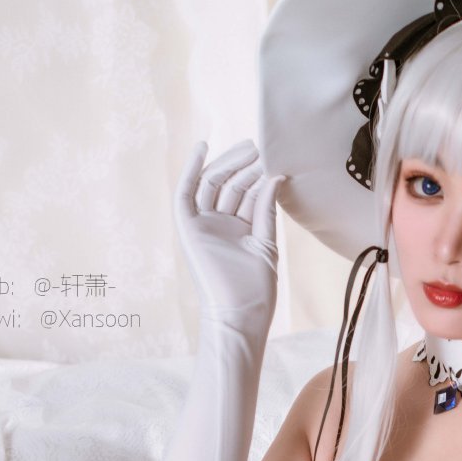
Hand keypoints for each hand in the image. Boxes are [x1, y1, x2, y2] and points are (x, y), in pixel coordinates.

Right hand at [173, 139, 284, 324]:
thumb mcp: (266, 242)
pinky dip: (190, 170)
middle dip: (243, 165)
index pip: (247, 194)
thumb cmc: (256, 288)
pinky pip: (185, 193)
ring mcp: (203, 225)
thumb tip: (276, 177)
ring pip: (212, 184)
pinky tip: (202, 148)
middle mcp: (220, 225)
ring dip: (228, 164)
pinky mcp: (188, 228)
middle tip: (259, 148)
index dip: (258, 176)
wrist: (240, 312)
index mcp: (240, 229)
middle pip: (228, 184)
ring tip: (248, 149)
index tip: (271, 159)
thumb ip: (266, 209)